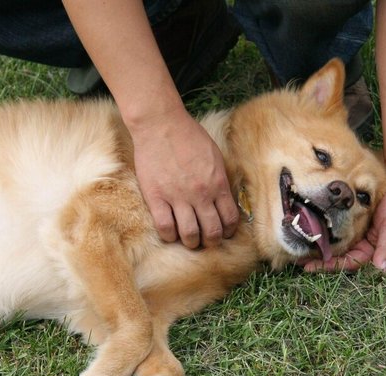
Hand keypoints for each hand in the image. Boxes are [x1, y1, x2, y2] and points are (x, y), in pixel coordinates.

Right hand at [130, 107, 239, 248]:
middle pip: (212, 232)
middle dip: (211, 241)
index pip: (229, 218)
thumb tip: (224, 199)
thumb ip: (220, 179)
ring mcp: (177, 197)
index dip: (228, 230)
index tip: (224, 232)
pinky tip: (171, 232)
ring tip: (189, 239)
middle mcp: (200, 194)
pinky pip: (165, 227)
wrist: (160, 124)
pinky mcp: (156, 197)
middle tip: (207, 240)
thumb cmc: (188, 136)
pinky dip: (170, 235)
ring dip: (192, 241)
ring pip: (190, 234)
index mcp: (217, 183)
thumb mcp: (215, 155)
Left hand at [301, 177, 385, 272]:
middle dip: (320, 258)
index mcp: (376, 248)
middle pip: (340, 255)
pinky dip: (324, 229)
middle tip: (298, 260)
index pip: (350, 262)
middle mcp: (366, 241)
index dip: (330, 265)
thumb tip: (382, 269)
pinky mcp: (353, 215)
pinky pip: (336, 225)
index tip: (310, 267)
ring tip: (299, 247)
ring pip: (336, 242)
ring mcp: (358, 228)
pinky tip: (310, 228)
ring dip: (320, 245)